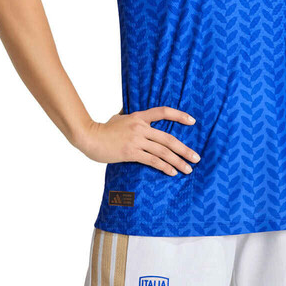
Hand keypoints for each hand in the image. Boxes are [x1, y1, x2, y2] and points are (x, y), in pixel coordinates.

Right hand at [76, 106, 200, 175]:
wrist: (89, 137)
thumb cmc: (103, 129)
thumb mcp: (119, 117)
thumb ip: (131, 117)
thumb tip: (136, 117)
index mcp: (139, 116)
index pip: (163, 112)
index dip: (179, 116)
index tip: (192, 121)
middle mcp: (140, 127)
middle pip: (168, 138)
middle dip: (184, 149)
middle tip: (196, 158)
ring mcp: (136, 140)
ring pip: (163, 151)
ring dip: (178, 162)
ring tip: (188, 169)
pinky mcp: (131, 152)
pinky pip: (152, 160)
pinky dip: (164, 167)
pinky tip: (172, 172)